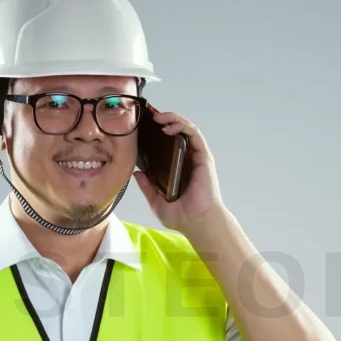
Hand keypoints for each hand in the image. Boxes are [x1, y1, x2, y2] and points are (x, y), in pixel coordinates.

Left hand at [133, 111, 226, 234]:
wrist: (197, 223)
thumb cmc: (183, 216)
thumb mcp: (157, 202)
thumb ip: (147, 187)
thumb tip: (137, 174)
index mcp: (178, 169)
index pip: (169, 144)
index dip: (159, 132)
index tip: (146, 127)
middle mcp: (188, 160)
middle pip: (178, 132)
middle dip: (165, 120)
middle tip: (150, 117)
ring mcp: (196, 158)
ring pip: (186, 129)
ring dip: (173, 118)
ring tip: (158, 117)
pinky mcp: (203, 157)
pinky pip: (194, 135)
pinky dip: (182, 126)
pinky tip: (168, 127)